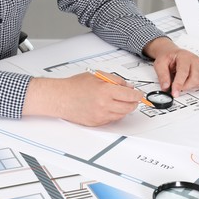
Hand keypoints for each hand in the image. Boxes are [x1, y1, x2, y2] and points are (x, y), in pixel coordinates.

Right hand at [22, 72, 143, 125]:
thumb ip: (114, 80)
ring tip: (119, 101)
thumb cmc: (74, 86)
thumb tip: (127, 86)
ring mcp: (100, 116)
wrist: (60, 98)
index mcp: (105, 91)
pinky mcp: (96, 123)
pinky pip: (111, 120)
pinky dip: (114, 114)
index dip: (137, 95)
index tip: (139, 94)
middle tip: (133, 99)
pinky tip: (109, 107)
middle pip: (129, 108)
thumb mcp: (97, 76)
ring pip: (121, 115)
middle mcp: (104, 105)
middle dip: (133, 103)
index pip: (130, 96)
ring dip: (124, 109)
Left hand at [143, 37, 198, 96]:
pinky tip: (191, 82)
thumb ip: (162, 76)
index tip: (174, 93)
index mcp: (184, 56)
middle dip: (184, 87)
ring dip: (191, 86)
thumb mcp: (160, 64)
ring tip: (183, 82)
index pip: (183, 73)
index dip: (178, 85)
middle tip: (176, 86)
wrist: (173, 54)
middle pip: (194, 79)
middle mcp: (195, 60)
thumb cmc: (168, 58)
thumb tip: (166, 87)